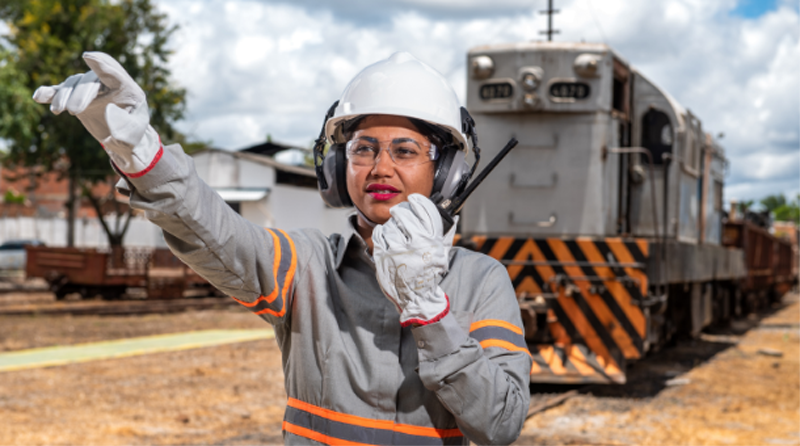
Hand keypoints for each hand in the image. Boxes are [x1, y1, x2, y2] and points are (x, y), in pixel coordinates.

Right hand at [32, 52, 160, 175]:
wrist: (121, 138)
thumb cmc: (132, 134)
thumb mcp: (134, 135)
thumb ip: (125, 126)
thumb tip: (108, 110)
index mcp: (126, 88)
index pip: (113, 73)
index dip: (101, 64)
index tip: (88, 57)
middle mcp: (106, 83)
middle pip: (89, 80)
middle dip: (80, 94)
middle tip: (75, 112)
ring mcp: (89, 87)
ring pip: (73, 84)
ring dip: (63, 95)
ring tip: (57, 111)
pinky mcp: (75, 96)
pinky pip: (60, 90)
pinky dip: (49, 92)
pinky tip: (38, 97)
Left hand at [372, 194, 457, 326]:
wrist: (416, 296)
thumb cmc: (428, 273)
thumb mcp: (441, 253)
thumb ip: (446, 233)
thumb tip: (452, 216)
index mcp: (431, 240)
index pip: (424, 211)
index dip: (417, 202)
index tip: (413, 200)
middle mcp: (415, 243)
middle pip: (405, 214)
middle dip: (401, 211)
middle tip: (400, 213)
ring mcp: (398, 249)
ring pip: (391, 224)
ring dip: (391, 224)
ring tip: (395, 230)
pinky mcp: (384, 255)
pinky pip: (380, 234)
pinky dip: (381, 232)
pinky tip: (386, 236)